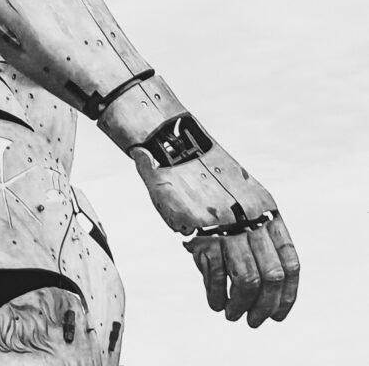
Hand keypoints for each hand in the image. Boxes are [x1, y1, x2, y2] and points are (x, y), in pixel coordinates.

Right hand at [133, 146, 299, 326]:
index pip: (289, 260)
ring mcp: (227, 223)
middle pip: (271, 276)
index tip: (278, 314)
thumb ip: (246, 226)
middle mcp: (251, 216)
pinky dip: (215, 294)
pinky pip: (216, 274)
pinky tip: (214, 301)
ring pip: (247, 280)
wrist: (174, 143)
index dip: (288, 294)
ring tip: (232, 314)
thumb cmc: (203, 172)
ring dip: (240, 305)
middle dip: (265, 306)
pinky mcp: (200, 228)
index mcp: (265, 207)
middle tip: (253, 321)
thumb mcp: (236, 195)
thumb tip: (250, 274)